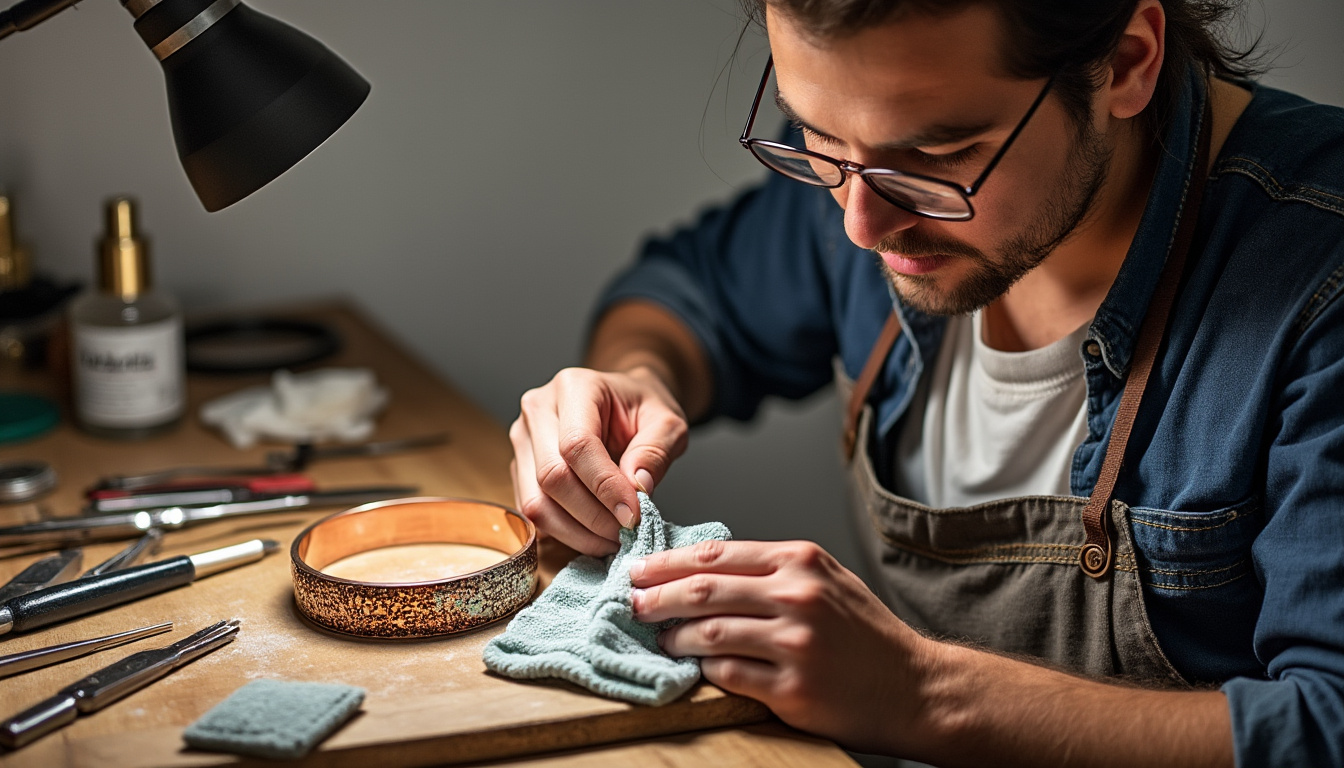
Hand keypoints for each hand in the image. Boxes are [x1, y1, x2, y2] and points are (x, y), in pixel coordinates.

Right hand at [510, 366, 688, 555]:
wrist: (624, 403)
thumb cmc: (643, 409)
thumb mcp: (668, 422)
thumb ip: (656, 451)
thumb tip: (638, 488)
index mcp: (574, 387)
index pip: (577, 445)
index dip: (604, 487)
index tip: (633, 514)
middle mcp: (538, 409)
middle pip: (552, 476)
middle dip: (592, 516)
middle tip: (627, 533)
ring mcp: (523, 440)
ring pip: (536, 501)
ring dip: (576, 532)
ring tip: (612, 540)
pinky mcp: (520, 468)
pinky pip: (533, 511)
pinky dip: (564, 532)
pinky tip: (594, 535)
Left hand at [630, 539, 929, 754]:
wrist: (915, 685)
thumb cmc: (866, 633)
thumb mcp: (827, 579)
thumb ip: (773, 569)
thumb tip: (704, 567)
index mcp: (801, 562)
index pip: (716, 554)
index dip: (669, 562)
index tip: (640, 568)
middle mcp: (797, 597)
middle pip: (704, 590)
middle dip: (657, 596)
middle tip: (633, 602)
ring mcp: (795, 644)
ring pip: (708, 633)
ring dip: (673, 636)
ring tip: (660, 637)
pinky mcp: (792, 689)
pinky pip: (727, 674)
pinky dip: (702, 670)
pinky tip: (692, 667)